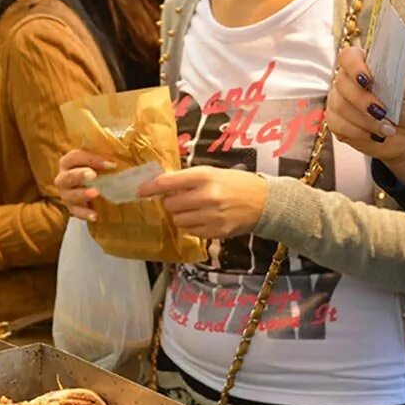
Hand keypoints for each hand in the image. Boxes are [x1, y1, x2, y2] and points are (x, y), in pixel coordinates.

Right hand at [53, 148, 115, 221]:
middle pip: (67, 176)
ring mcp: (66, 194)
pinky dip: (84, 214)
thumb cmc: (100, 169)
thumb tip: (128, 142)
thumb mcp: (104, 158)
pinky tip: (95, 215)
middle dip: (79, 175)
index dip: (90, 159)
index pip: (75, 157)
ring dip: (82, 194)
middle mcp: (64, 177)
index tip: (110, 164)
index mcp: (69, 162)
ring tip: (96, 193)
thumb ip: (112, 151)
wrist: (96, 188)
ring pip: (69, 195)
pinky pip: (75, 212)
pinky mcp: (72, 208)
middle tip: (93, 175)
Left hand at [137, 166, 267, 239]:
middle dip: (171, 202)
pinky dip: (192, 226)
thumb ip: (187, 179)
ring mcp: (211, 216)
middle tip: (181, 199)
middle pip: (170, 204)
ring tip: (195, 209)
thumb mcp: (213, 173)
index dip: (150, 187)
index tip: (139, 191)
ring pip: (178, 220)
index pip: (168, 183)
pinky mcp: (216, 232)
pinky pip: (191, 231)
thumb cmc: (236, 183)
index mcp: (204, 177)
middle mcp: (206, 196)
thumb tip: (159, 186)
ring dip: (181, 215)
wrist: (265, 202)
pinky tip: (204, 218)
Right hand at [328, 47, 404, 184]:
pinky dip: (359, 132)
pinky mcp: (336, 123)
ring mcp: (338, 102)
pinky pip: (337, 125)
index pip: (348, 57)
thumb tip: (377, 74)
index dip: (354, 67)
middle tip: (383, 113)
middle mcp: (347, 82)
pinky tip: (374, 135)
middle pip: (342, 84)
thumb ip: (392, 76)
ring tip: (386, 128)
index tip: (368, 80)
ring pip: (340, 107)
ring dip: (365, 120)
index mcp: (364, 66)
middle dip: (363, 101)